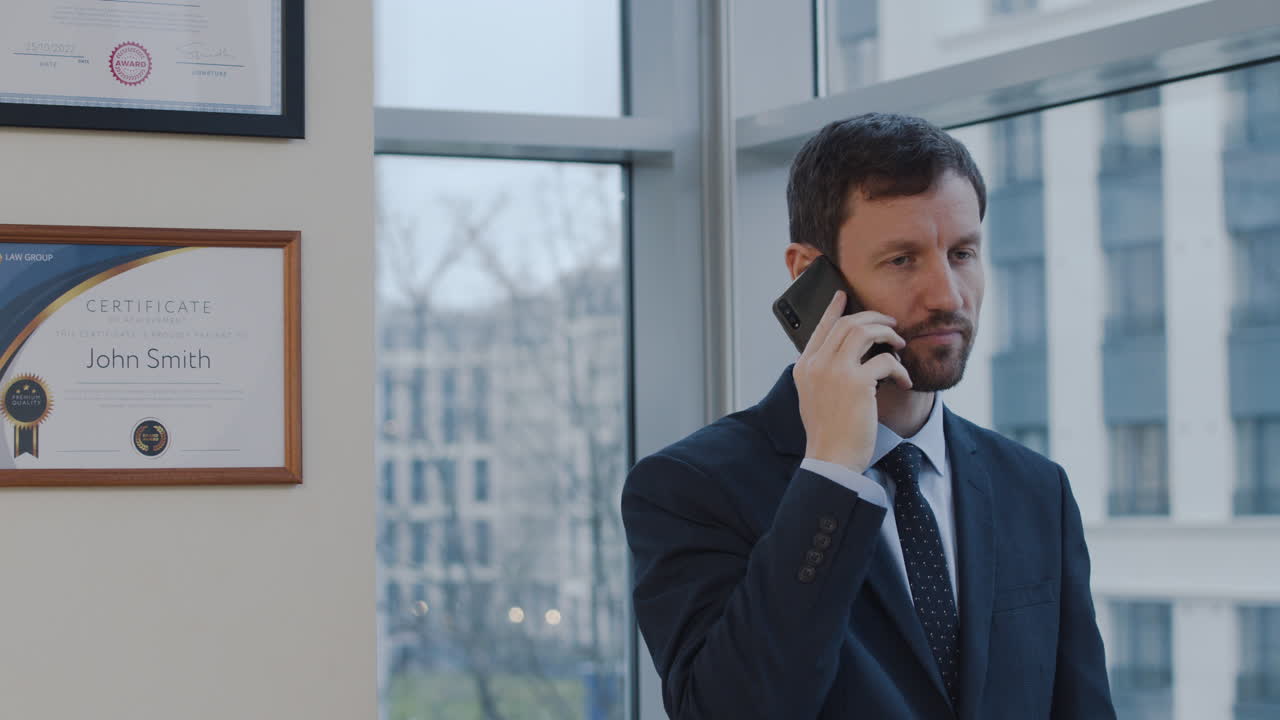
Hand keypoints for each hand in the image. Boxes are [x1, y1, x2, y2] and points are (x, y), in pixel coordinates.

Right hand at [794, 290, 910, 473]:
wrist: (831, 459)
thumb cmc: (828, 433)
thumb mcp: (814, 398)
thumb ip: (822, 374)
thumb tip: (844, 354)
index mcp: (804, 368)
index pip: (820, 328)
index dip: (834, 309)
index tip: (844, 296)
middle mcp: (816, 364)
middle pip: (847, 324)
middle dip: (873, 318)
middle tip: (890, 322)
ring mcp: (835, 372)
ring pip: (865, 332)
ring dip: (888, 334)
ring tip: (900, 343)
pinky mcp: (857, 383)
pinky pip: (885, 360)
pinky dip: (899, 368)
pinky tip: (904, 381)